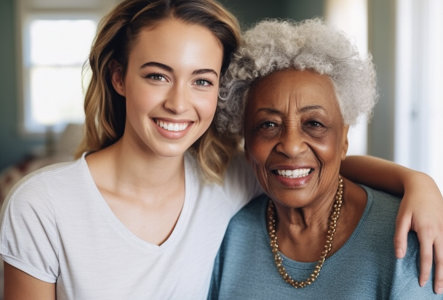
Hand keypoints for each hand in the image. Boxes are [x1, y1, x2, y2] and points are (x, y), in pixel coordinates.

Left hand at [394, 172, 442, 293]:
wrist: (423, 187)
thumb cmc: (409, 204)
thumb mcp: (400, 219)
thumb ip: (399, 238)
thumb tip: (399, 257)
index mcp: (427, 232)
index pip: (427, 257)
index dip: (425, 272)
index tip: (422, 284)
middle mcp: (440, 232)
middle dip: (441, 277)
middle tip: (439, 291)